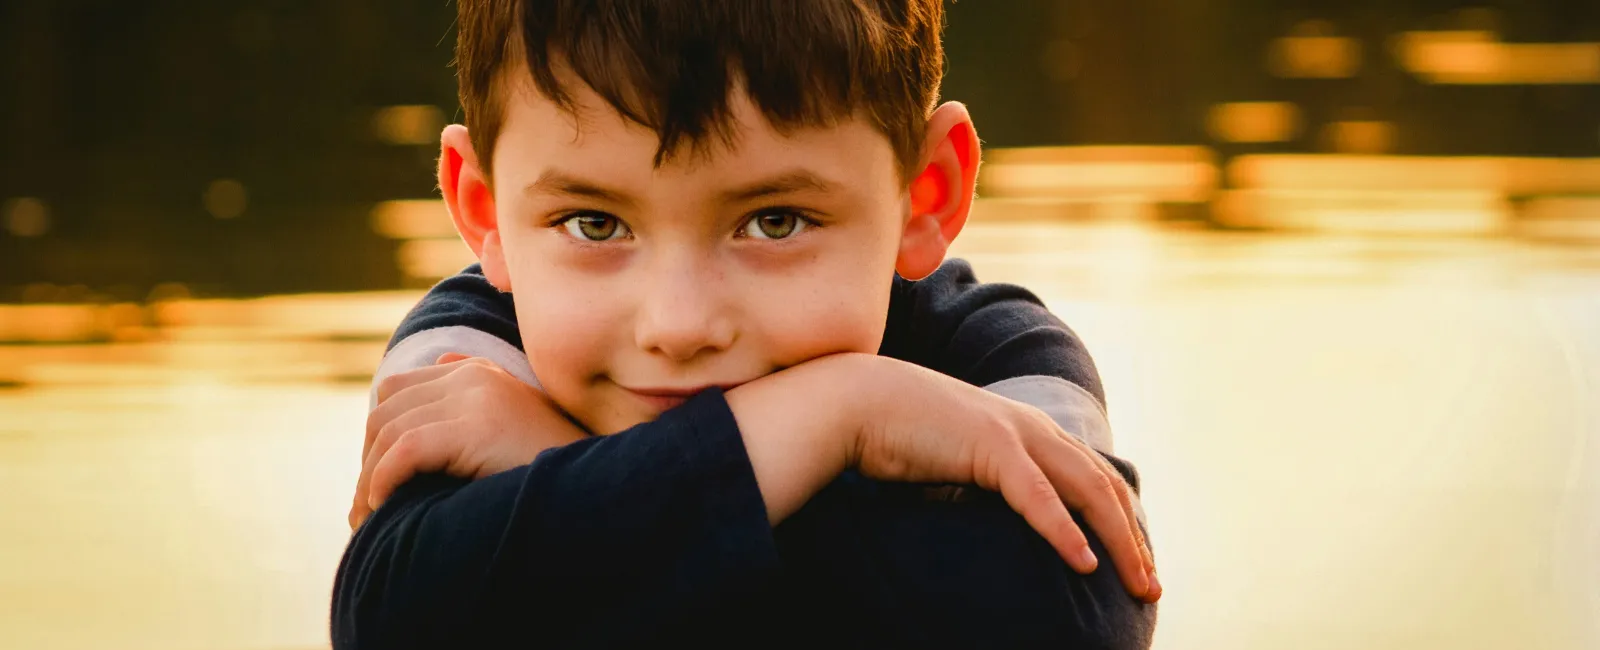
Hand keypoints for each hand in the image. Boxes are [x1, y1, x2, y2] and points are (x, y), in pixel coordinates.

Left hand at [349, 353, 586, 528]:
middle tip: (363, 505)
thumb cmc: (555, 465)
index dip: (379, 435)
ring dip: (368, 478)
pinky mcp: (473, 427)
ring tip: (366, 518)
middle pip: (386, 410)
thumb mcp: (516, 419)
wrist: (596, 484)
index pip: (399, 390)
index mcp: (478, 372)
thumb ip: (478, 392)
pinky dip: (382, 481)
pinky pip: (403, 451)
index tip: (376, 478)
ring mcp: (473, 397)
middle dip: (368, 458)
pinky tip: (382, 506)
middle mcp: (471, 376)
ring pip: (388, 432)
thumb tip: (443, 362)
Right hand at [839, 354, 1158, 601]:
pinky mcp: (991, 446)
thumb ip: (987, 487)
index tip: (1136, 565)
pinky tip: (1084, 562)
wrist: (858, 401)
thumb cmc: (897, 437)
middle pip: (1105, 488)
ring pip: (1087, 492)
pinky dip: (1065, 531)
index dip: (1122, 522)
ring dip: (1119, 541)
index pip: (1094, 480)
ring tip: (1137, 581)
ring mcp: (1015, 433)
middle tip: (1151, 586)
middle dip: (1134, 540)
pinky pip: (1039, 496)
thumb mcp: (957, 465)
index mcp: (1028, 431)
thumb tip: (998, 529)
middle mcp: (1034, 428)